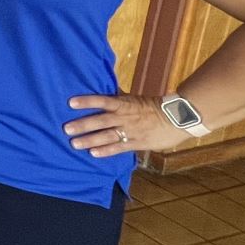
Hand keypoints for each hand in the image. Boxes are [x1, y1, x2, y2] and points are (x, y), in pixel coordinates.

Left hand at [64, 93, 189, 156]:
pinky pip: (119, 147)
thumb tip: (103, 90)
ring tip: (75, 144)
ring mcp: (131, 131)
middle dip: (83, 125)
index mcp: (124, 104)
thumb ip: (118, 98)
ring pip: (107, 136)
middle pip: (100, 121)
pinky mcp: (138, 143)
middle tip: (66, 129)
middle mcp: (125, 117)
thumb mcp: (134, 99)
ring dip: (90, 140)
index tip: (70, 103)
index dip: (87, 101)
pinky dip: (106, 150)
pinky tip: (93, 153)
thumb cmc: (153, 106)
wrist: (178, 117)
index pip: (102, 100)